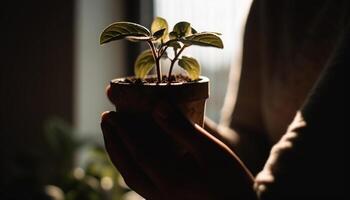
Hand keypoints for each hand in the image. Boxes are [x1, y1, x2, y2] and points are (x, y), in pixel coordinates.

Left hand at [101, 102, 256, 199]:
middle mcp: (160, 194)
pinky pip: (140, 183)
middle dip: (113, 143)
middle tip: (105, 121)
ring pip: (131, 178)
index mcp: (171, 180)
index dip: (122, 132)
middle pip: (127, 167)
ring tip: (113, 136)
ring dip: (119, 155)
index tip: (111, 115)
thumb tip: (157, 106)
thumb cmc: (230, 179)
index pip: (138, 153)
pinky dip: (130, 166)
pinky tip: (133, 155)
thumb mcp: (210, 150)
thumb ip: (182, 129)